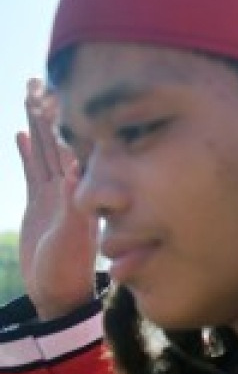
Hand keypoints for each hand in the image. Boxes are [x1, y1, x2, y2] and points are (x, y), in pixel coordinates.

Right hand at [16, 78, 96, 319]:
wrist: (57, 293)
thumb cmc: (68, 271)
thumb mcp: (71, 237)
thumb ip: (73, 205)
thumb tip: (75, 170)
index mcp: (80, 192)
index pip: (73, 147)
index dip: (66, 121)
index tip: (60, 93)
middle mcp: (69, 188)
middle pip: (57, 141)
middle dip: (48, 112)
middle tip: (39, 81)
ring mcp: (53, 194)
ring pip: (43, 151)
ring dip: (37, 125)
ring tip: (30, 95)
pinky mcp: (39, 204)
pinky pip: (31, 170)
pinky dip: (27, 151)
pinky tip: (20, 132)